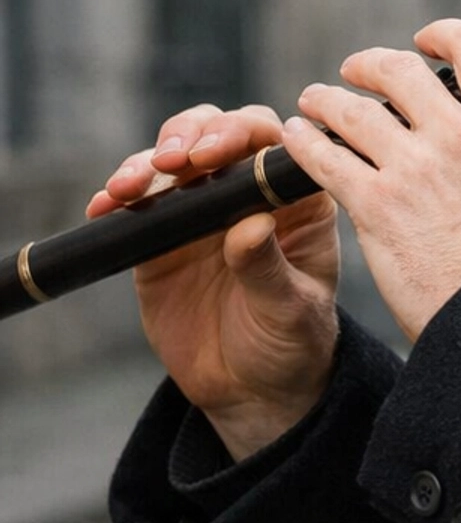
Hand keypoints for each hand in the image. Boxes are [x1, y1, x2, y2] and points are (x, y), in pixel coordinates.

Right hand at [88, 103, 340, 459]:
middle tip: (171, 162)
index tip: (213, 153)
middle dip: (188, 135)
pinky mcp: (160, 238)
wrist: (251, 389)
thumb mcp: (290, 310)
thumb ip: (269, 268)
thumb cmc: (291, 343)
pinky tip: (104, 207)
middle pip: (215, 132)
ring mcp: (200, 211)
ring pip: (169, 161)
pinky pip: (135, 207)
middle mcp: (246, 192)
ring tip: (127, 188)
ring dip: (144, 164)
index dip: (240, 133)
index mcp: (294, 198)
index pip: (270, 142)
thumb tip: (250, 225)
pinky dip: (117, 200)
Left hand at [282, 18, 460, 345]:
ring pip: (352, 110)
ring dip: (324, 101)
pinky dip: (304, 143)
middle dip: (368, 66)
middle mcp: (460, 134)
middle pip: (399, 70)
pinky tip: (295, 140)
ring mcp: (414, 167)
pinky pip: (325, 157)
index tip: (421, 42)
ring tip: (311, 103)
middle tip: (352, 72)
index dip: (441, 34)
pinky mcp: (376, 204)